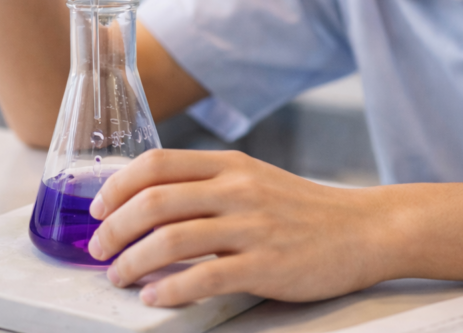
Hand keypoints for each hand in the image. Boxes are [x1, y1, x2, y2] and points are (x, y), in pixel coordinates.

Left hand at [87, 149, 390, 306]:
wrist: (364, 230)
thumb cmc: (303, 209)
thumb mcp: (254, 179)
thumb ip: (208, 185)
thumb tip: (148, 203)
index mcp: (230, 164)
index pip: (157, 163)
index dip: (117, 186)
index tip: (98, 209)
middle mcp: (237, 189)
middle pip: (154, 201)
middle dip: (114, 229)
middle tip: (98, 249)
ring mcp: (252, 226)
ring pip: (170, 240)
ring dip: (132, 262)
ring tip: (119, 277)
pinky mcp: (266, 265)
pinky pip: (204, 279)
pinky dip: (169, 291)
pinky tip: (155, 298)